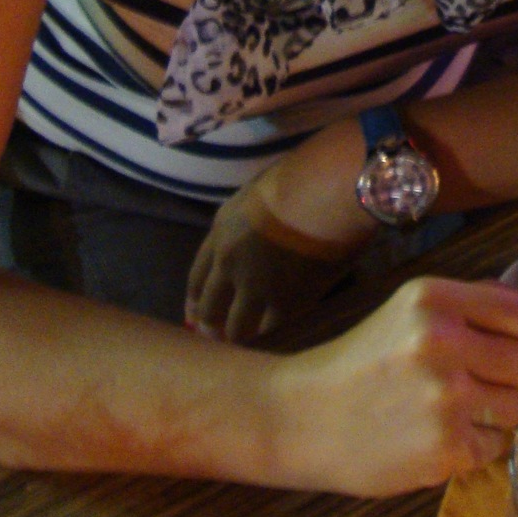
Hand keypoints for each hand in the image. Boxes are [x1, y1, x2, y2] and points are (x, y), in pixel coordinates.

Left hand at [185, 177, 360, 342]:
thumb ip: (248, 217)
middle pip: (209, 307)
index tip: (193, 315)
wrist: (324, 195)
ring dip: (237, 334)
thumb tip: (254, 229)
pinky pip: (270, 329)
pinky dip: (269, 332)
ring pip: (236, 327)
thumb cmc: (298, 177)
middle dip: (210, 324)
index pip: (197, 276)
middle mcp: (230, 264)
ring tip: (245, 339)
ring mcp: (255, 288)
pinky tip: (273, 334)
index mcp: (221, 232)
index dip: (194, 299)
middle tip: (215, 336)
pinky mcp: (286, 304)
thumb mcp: (258, 191)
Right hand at [269, 276, 517, 495]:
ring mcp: (445, 400)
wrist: (305, 417)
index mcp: (436, 299)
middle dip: (514, 377)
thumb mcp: (410, 309)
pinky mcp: (444, 450)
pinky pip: (498, 446)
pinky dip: (479, 445)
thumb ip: (472, 305)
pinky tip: (443, 436)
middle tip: (485, 383)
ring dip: (499, 413)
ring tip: (458, 410)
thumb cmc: (364, 360)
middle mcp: (443, 343)